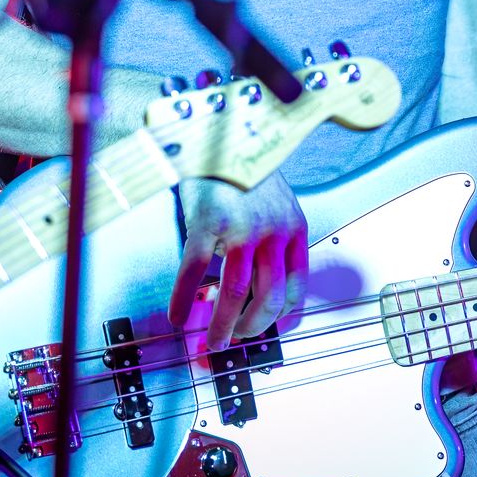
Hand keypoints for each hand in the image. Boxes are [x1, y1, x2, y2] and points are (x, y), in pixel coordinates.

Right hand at [169, 173, 307, 349]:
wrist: (223, 135)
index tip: (268, 331)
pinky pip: (194, 272)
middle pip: (269, 298)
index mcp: (294, 229)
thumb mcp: (276, 207)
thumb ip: (274, 243)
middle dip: (251, 328)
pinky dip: (184, 300)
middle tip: (236, 340)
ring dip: (222, 325)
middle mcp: (273, 230)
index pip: (297, 288)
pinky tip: (178, 314)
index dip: (281, 317)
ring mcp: (241, 227)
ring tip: (211, 340)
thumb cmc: (246, 174)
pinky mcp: (208, 222)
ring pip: (234, 293)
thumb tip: (259, 291)